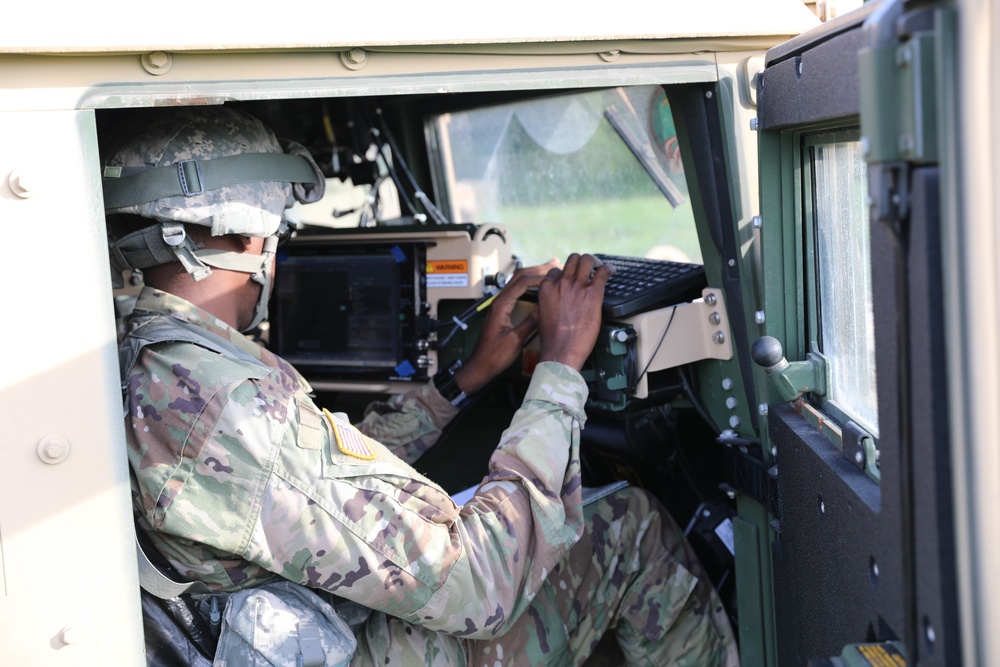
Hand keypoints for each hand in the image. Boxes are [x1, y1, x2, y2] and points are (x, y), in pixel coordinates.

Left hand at [454, 259, 559, 393]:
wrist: (480, 365)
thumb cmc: (494, 356)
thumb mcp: (515, 340)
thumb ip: (530, 323)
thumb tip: (546, 308)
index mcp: (501, 305)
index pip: (522, 283)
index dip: (540, 277)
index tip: (556, 276)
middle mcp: (499, 301)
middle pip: (519, 276)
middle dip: (538, 269)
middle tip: (556, 263)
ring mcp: (500, 304)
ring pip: (517, 281)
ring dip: (533, 274)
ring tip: (550, 269)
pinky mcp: (502, 309)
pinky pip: (516, 290)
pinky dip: (529, 284)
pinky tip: (539, 285)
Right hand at [536, 253, 610, 369]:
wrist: (562, 350)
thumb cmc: (553, 338)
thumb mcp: (542, 314)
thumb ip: (548, 302)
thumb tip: (555, 300)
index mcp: (547, 288)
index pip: (556, 271)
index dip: (565, 274)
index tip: (571, 279)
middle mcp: (562, 283)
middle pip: (572, 260)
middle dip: (581, 262)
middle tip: (588, 268)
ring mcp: (577, 286)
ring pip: (586, 260)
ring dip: (594, 262)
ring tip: (599, 267)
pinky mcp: (593, 293)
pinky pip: (603, 272)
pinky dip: (608, 269)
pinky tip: (611, 271)